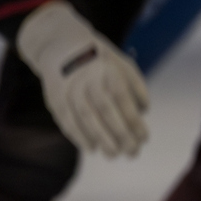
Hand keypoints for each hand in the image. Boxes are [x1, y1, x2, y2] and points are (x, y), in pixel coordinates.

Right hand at [15, 0, 148, 156]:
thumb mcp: (122, 64)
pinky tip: (92, 148)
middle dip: (121, 136)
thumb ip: (136, 86)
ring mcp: (69, 90)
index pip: (123, 101)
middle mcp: (87, 81)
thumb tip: (144, 112)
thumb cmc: (99, 60)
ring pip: (86, 120)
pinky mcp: (55, 99)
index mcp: (107, 71)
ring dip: (101, 140)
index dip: (134, 122)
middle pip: (106, 113)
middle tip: (133, 152)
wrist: (61, 46)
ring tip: (114, 154)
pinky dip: (80, 137)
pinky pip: (68, 122)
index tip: (144, 138)